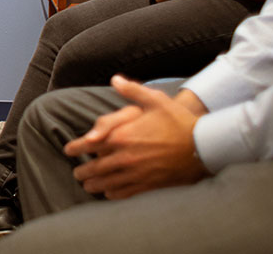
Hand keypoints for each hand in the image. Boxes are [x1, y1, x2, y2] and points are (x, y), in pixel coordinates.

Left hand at [64, 76, 208, 199]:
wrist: (204, 146)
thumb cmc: (179, 122)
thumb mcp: (156, 100)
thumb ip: (132, 91)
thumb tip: (115, 79)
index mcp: (122, 136)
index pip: (91, 144)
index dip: (77, 148)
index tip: (68, 151)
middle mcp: (125, 156)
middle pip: (96, 167)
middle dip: (83, 171)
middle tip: (77, 173)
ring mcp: (136, 173)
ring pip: (107, 182)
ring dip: (94, 184)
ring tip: (88, 186)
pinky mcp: (149, 185)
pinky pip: (125, 193)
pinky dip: (114, 194)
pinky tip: (109, 194)